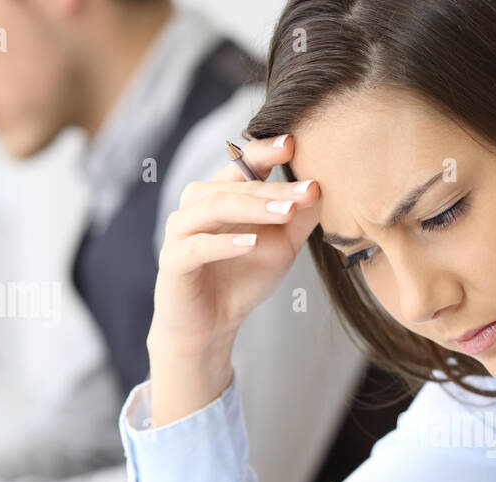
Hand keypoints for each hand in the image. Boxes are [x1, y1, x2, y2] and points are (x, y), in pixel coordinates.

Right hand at [147, 134, 320, 423]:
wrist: (211, 324)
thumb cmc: (243, 278)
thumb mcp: (281, 246)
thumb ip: (299, 217)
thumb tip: (323, 187)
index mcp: (222, 194)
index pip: (243, 164)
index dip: (265, 151)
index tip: (294, 143)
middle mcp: (197, 204)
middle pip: (234, 185)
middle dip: (273, 187)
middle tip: (308, 190)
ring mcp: (180, 230)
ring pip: (214, 207)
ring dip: (252, 207)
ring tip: (286, 212)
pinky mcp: (172, 260)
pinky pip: (196, 246)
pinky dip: (224, 242)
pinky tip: (250, 242)